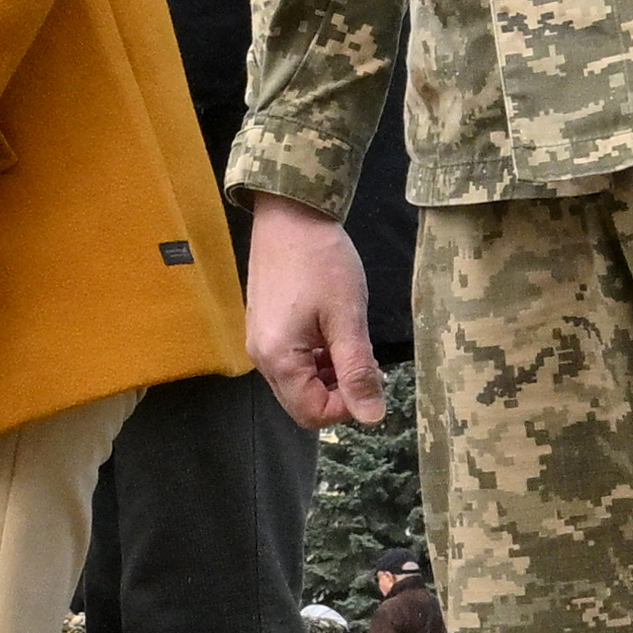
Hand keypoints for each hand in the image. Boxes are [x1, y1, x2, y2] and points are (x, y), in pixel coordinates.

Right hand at [247, 198, 387, 426]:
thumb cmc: (321, 260)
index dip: (349, 406)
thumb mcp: (347, 317)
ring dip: (330, 375)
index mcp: (278, 358)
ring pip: (298, 383)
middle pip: (302, 403)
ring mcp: (260, 342)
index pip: (313, 413)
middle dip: (338, 392)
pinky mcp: (265, 328)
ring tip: (351, 343)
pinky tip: (334, 333)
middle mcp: (261, 358)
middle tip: (365, 361)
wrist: (290, 214)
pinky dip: (317, 359)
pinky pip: (292, 362)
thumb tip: (372, 418)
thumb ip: (357, 370)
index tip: (372, 377)